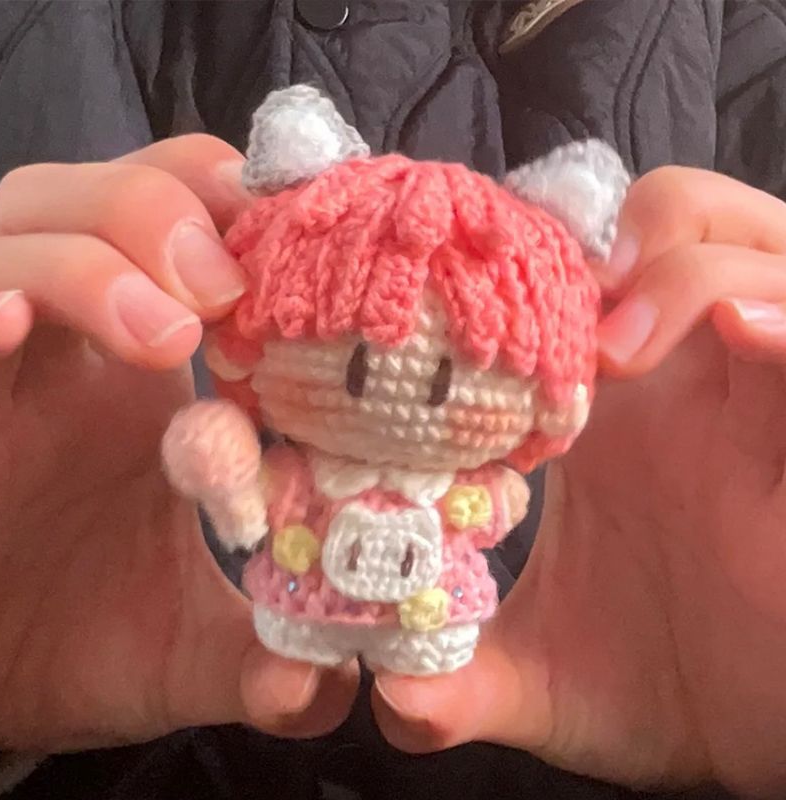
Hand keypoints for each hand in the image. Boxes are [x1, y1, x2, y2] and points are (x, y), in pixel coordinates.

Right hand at [0, 136, 354, 750]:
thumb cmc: (95, 640)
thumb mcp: (197, 647)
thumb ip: (268, 657)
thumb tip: (326, 682)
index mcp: (165, 377)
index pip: (201, 231)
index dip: (247, 218)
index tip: (302, 254)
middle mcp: (80, 345)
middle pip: (108, 197)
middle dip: (169, 212)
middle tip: (223, 289)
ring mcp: (1, 359)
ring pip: (24, 224)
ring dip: (95, 257)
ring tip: (158, 336)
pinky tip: (9, 327)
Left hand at [373, 168, 785, 797]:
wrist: (758, 740)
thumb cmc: (657, 688)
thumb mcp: (546, 678)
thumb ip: (465, 678)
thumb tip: (388, 695)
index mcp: (617, 417)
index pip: (587, 286)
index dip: (539, 269)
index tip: (477, 299)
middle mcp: (696, 388)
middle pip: (685, 231)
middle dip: (630, 237)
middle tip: (570, 311)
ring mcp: (767, 403)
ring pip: (761, 252)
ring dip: (690, 268)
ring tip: (619, 343)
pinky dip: (785, 315)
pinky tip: (740, 332)